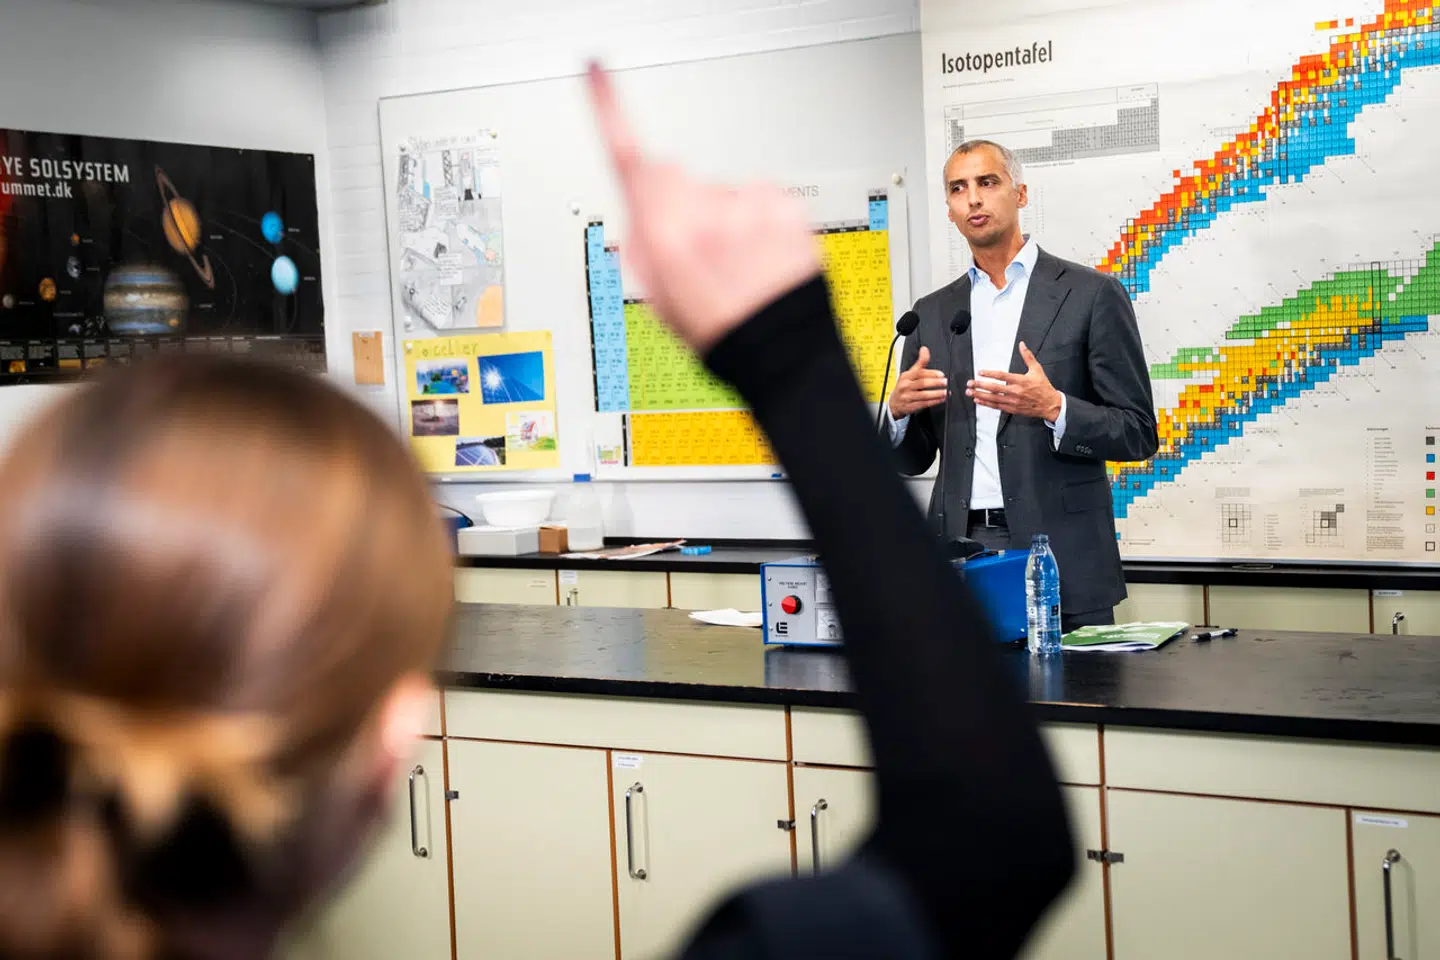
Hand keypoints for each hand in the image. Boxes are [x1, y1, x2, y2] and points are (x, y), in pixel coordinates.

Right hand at [586, 63, 820, 353]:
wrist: (781, 352)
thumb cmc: (719, 333)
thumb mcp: (658, 297)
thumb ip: (642, 246)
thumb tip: (638, 214)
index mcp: (661, 235)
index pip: (626, 155)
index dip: (608, 107)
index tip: (596, 70)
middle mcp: (700, 211)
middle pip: (672, 172)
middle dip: (677, 199)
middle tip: (697, 248)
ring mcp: (743, 205)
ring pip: (719, 190)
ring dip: (726, 217)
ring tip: (739, 264)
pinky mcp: (780, 203)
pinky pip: (759, 198)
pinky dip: (760, 221)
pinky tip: (763, 256)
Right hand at [888, 346, 947, 418]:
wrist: (894, 403)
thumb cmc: (904, 387)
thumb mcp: (909, 373)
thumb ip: (920, 362)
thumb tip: (925, 349)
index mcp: (906, 376)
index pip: (919, 373)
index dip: (931, 373)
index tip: (941, 374)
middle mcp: (906, 386)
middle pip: (921, 383)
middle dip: (935, 383)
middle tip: (945, 382)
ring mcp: (907, 397)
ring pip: (923, 395)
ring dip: (936, 394)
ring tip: (945, 392)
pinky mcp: (911, 406)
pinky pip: (924, 404)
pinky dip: (934, 402)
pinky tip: (941, 399)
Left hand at [968, 342, 1062, 420]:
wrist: (1050, 405)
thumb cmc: (1043, 387)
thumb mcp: (1037, 369)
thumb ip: (1028, 356)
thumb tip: (1022, 345)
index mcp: (1021, 381)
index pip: (1002, 376)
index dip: (990, 374)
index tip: (980, 372)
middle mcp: (1015, 392)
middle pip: (994, 388)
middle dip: (980, 385)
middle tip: (970, 383)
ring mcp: (1013, 401)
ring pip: (993, 398)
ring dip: (980, 395)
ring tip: (970, 392)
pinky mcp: (1012, 409)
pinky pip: (997, 406)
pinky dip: (987, 404)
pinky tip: (978, 400)